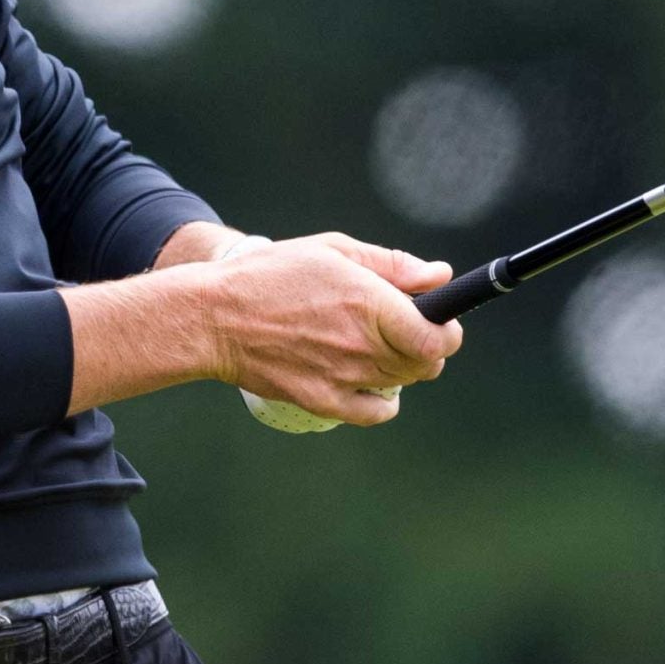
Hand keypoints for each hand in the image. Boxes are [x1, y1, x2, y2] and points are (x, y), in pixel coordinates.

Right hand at [205, 233, 463, 426]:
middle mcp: (363, 345)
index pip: (437, 336)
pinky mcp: (324, 402)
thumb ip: (392, 265)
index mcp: (370, 302)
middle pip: (426, 363)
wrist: (216, 318)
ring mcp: (344, 378)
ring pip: (403, 384)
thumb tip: (439, 275)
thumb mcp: (333, 251)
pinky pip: (376, 412)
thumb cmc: (272, 275)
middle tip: (404, 329)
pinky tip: (371, 380)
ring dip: (402, 367)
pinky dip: (384, 400)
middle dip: (426, 345)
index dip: (448, 331)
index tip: (441, 321)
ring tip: (374, 345)